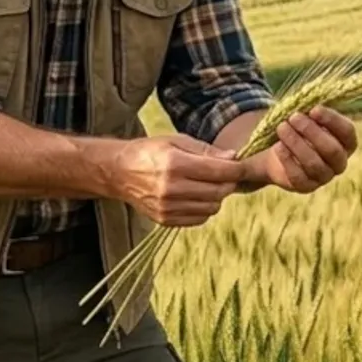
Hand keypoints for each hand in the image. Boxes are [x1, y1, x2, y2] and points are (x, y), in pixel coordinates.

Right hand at [101, 134, 247, 227]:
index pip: (220, 171)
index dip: (237, 169)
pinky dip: (204, 208)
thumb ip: (206, 151)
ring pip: (212, 208)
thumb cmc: (150, 152)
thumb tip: (234, 158)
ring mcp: (167, 207)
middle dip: (228, 182)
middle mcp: (171, 188)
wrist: (119, 172)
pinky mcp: (165, 220)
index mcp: (175, 164)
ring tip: (207, 184)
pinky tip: (195, 196)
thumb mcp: (176, 141)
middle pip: (219, 191)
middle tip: (224, 174)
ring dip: (216, 197)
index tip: (242, 165)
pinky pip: (199, 219)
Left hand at [242, 106, 356, 194]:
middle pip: (331, 150)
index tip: (314, 109)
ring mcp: (323, 176)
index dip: (332, 121)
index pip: (347, 132)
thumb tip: (308, 98)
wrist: (279, 152)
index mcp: (345, 143)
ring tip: (281, 128)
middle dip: (311, 132)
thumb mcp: (305, 118)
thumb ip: (310, 110)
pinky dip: (288, 160)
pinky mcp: (305, 186)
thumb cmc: (298, 129)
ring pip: (314, 163)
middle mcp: (338, 162)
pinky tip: (279, 147)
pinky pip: (299, 176)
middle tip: (293, 117)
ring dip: (297, 144)